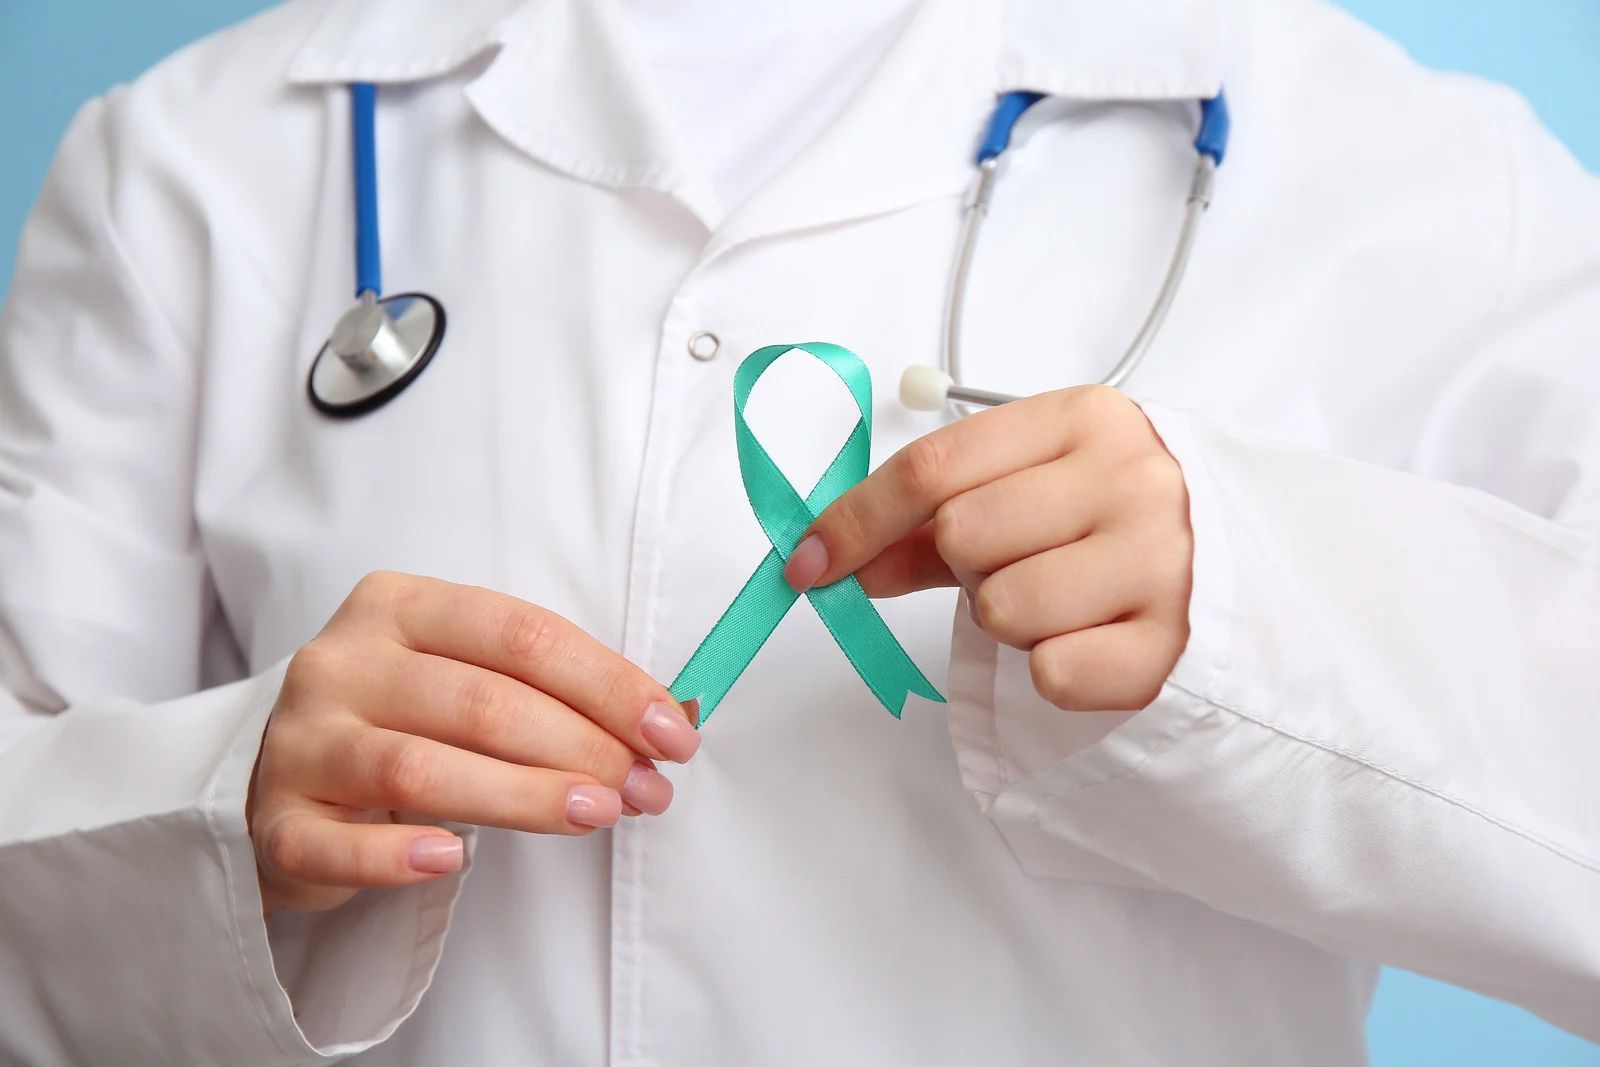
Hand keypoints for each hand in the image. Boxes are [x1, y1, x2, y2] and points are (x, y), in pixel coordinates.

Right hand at [249, 572, 698, 914]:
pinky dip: (393, 856)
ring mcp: (302, 741)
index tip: (672, 733)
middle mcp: (342, 662)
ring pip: (420, 767)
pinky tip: (450, 859)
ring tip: (595, 815)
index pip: (522, 635)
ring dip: (521, 796)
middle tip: (645, 789)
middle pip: (481, 701)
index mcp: (399, 606)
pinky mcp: (276, 821)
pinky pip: (334, 845)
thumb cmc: (404, 721)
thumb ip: (545, 690)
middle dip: (581, 747)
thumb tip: (660, 726)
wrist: (287, 779)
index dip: (608, 685)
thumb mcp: (463, 677)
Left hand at [785, 386, 1191, 711]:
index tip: (807, 562)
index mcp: (1086, 420)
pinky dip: (1056, 669)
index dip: (855, 518)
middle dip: (967, 565)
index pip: (935, 466)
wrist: (1254, 568)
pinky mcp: (1173, 646)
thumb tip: (832, 558)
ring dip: (1012, 620)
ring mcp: (1162, 562)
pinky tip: (1098, 638)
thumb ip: (934, 519)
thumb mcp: (1039, 486)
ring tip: (1067, 600)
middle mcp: (1130, 480)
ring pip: (1001, 609)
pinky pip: (1052, 672)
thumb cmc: (1120, 520)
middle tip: (1020, 562)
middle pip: (963, 537)